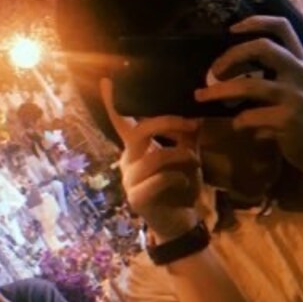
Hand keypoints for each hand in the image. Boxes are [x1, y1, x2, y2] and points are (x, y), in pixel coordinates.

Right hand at [101, 79, 202, 241]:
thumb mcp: (189, 158)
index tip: (106, 81)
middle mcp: (128, 160)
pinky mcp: (137, 198)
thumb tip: (195, 119)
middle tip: (192, 125)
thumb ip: (189, 138)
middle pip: (140, 131)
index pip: (122, 122)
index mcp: (137, 148)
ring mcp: (129, 180)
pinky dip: (180, 179)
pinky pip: (161, 179)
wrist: (180, 221)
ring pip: (157, 156)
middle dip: (168, 123)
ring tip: (196, 163)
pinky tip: (184, 186)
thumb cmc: (181, 185)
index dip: (112, 103)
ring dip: (184, 156)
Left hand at [194, 15, 302, 170]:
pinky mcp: (287, 120)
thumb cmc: (301, 117)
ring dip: (219, 91)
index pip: (283, 27)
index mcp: (302, 61)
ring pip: (249, 85)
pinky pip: (250, 116)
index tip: (232, 29)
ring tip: (202, 96)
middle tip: (214, 70)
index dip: (256, 22)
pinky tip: (237, 125)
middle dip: (232, 56)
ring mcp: (295, 96)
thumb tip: (227, 66)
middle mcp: (301, 73)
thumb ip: (272, 72)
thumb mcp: (294, 87)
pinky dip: (238, 121)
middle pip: (262, 48)